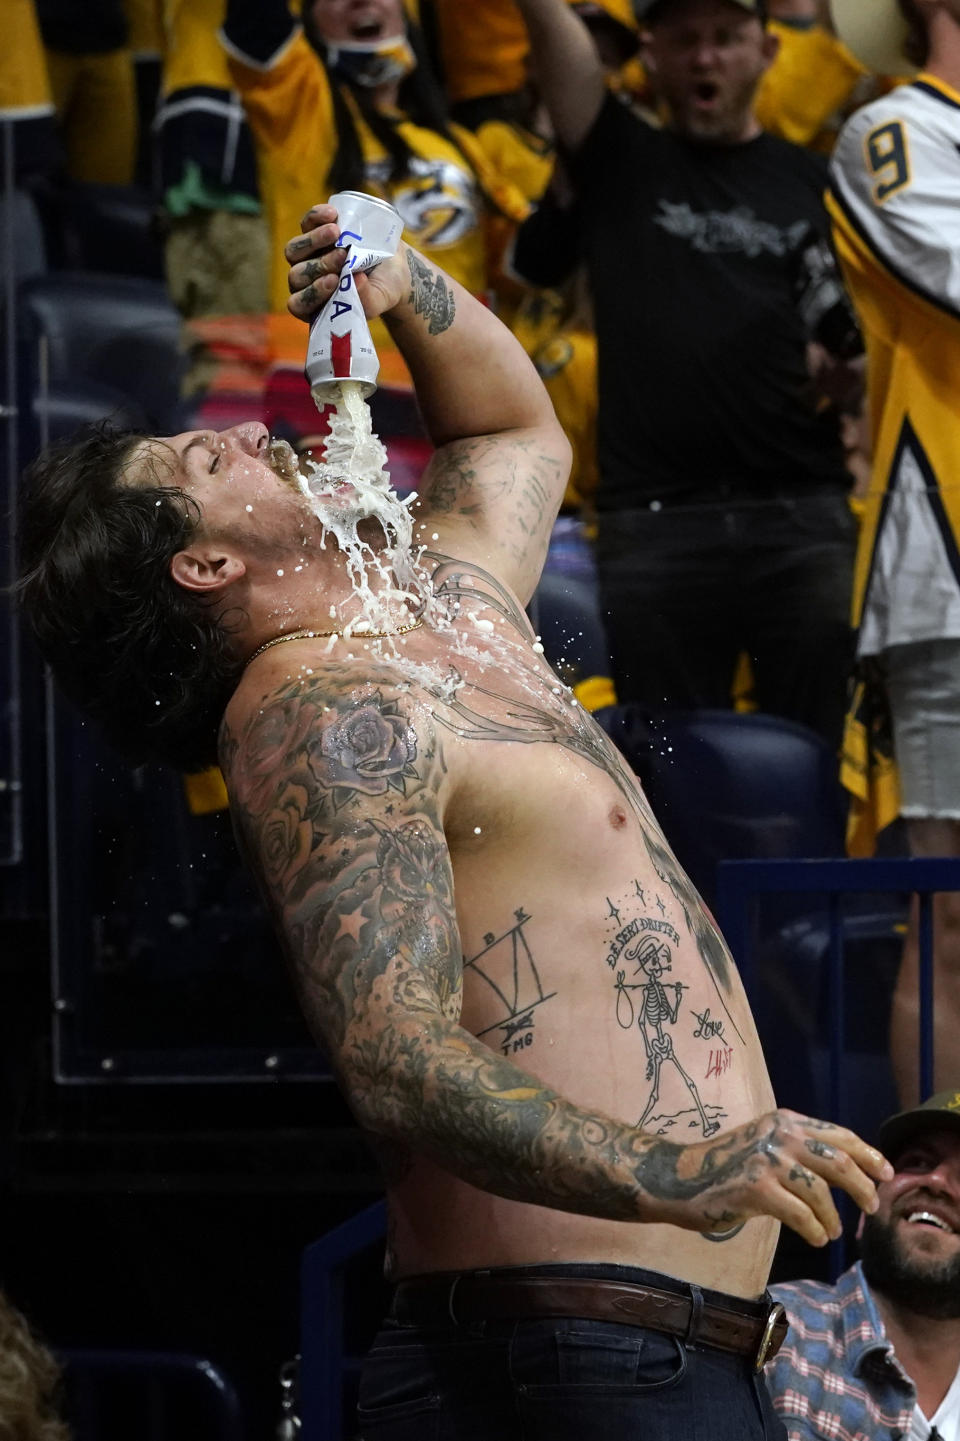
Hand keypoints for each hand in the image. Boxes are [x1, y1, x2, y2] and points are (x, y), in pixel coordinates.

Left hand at [285, 203, 408, 322]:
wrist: (393, 264)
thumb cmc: (384, 288)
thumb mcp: (380, 298)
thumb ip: (367, 298)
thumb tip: (354, 280)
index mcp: (317, 305)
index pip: (299, 305)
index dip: (311, 293)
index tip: (334, 280)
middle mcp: (307, 283)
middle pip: (296, 276)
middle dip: (319, 265)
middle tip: (343, 255)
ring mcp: (308, 257)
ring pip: (293, 250)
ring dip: (313, 240)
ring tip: (337, 232)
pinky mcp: (315, 232)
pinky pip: (306, 223)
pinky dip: (316, 217)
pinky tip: (332, 213)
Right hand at [645, 1108, 892, 1246]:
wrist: (680, 1179)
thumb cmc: (726, 1167)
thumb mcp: (766, 1146)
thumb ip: (798, 1150)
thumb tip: (845, 1170)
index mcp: (784, 1121)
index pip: (839, 1135)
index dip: (867, 1155)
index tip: (886, 1173)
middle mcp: (778, 1135)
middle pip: (838, 1161)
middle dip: (861, 1187)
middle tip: (871, 1207)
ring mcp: (766, 1160)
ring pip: (821, 1191)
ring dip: (833, 1217)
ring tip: (833, 1231)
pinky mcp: (755, 1188)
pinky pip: (800, 1214)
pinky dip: (814, 1229)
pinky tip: (816, 1238)